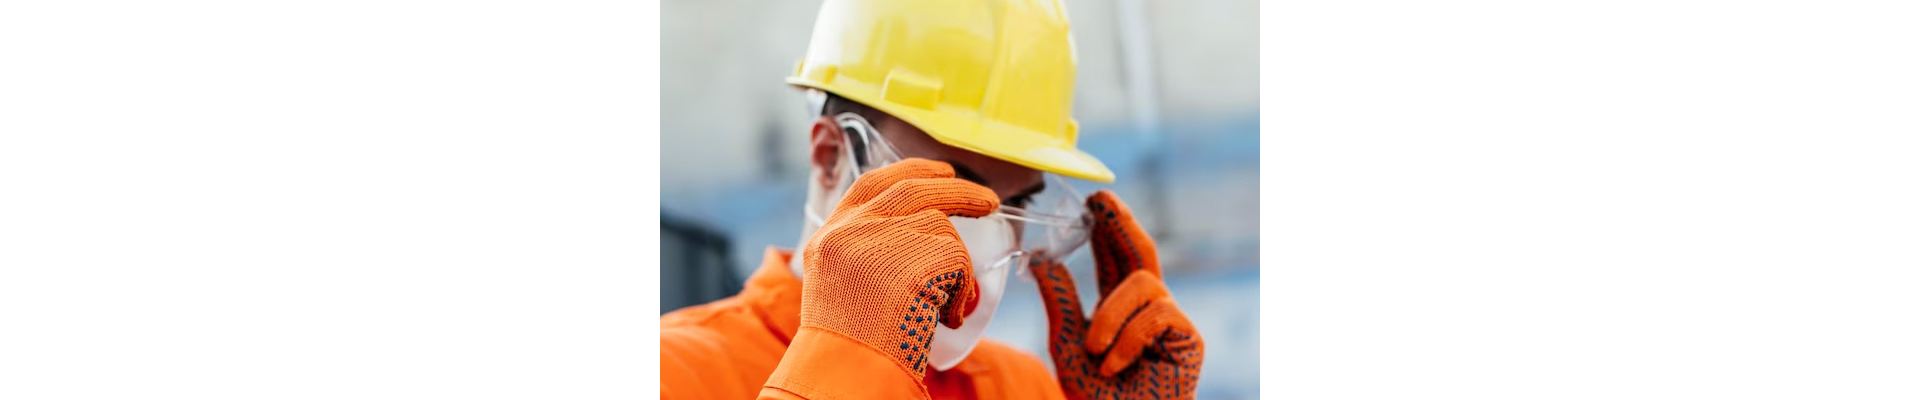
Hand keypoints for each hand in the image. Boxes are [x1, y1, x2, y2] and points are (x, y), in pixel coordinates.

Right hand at [797, 158, 998, 377]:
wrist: (845, 374)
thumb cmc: (848, 346)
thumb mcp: (840, 286)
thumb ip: (867, 251)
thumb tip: (922, 228)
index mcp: (829, 235)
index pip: (871, 184)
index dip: (909, 170)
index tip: (940, 170)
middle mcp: (852, 229)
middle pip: (915, 189)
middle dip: (959, 191)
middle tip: (989, 201)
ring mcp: (882, 240)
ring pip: (942, 231)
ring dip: (955, 268)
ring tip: (940, 308)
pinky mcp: (914, 258)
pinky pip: (959, 262)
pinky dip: (961, 292)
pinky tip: (943, 318)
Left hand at [1031, 190, 1203, 398]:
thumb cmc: (1099, 397)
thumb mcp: (1067, 346)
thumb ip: (1061, 303)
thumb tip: (1042, 259)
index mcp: (1119, 308)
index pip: (1114, 259)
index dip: (1107, 228)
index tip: (1094, 201)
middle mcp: (1148, 308)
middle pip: (1141, 252)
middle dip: (1122, 224)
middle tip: (1101, 200)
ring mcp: (1171, 321)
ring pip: (1143, 282)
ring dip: (1111, 314)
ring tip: (1094, 349)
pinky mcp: (1189, 338)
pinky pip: (1158, 314)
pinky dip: (1129, 338)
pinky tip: (1115, 365)